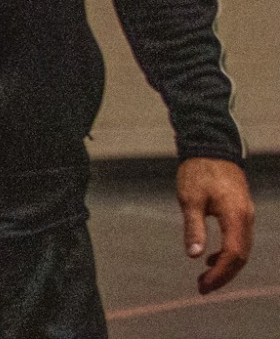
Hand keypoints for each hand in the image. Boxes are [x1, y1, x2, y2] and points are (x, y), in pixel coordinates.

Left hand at [178, 156, 253, 294]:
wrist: (211, 147)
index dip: (220, 274)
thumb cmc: (198, 171)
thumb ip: (193, 227)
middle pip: (240, 256)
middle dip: (223, 276)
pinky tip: (210, 258)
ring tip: (205, 279)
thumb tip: (194, 255)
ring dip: (226, 267)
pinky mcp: (241, 212)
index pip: (233, 255)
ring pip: (242, 250)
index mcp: (236, 217)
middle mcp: (247, 219)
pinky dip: (227, 253)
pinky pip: (239, 240)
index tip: (203, 285)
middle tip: (202, 288)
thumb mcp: (190, 199)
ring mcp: (246, 216)